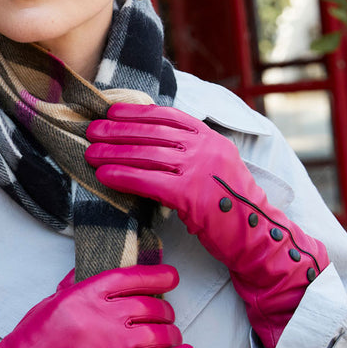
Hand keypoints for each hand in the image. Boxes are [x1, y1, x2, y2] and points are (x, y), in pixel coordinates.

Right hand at [0, 264, 195, 347]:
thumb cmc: (29, 344)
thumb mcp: (49, 304)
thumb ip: (74, 288)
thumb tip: (89, 272)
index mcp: (85, 294)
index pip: (131, 278)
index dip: (157, 276)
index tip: (172, 277)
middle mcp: (104, 316)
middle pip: (150, 307)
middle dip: (164, 310)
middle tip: (166, 314)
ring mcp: (115, 346)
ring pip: (160, 333)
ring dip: (172, 333)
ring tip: (172, 335)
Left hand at [86, 104, 328, 347]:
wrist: (256, 236)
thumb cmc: (229, 204)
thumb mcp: (215, 165)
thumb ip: (190, 150)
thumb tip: (148, 142)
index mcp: (211, 137)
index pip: (167, 116)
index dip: (136, 112)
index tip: (112, 111)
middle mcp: (206, 148)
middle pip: (152, 133)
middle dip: (117, 130)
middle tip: (92, 130)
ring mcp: (200, 169)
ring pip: (147, 155)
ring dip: (114, 153)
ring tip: (91, 153)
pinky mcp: (191, 195)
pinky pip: (148, 181)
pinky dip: (123, 177)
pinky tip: (105, 176)